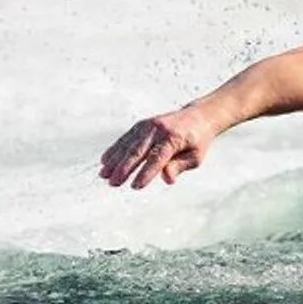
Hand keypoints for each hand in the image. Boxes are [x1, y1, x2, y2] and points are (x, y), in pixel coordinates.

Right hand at [99, 106, 214, 188]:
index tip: (136, 186)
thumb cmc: (197, 141)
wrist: (197, 117)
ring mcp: (148, 126)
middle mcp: (158, 129)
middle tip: (113, 183)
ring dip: (115, 161)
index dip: (146, 172)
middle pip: (138, 151)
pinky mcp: (141, 126)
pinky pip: (126, 138)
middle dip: (124, 169)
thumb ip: (179, 166)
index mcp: (174, 138)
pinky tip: (105, 161)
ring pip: (128, 144)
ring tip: (104, 175)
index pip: (158, 157)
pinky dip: (115, 150)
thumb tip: (167, 179)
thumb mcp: (195, 157)